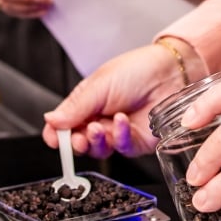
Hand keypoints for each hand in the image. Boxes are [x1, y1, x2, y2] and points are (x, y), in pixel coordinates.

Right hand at [42, 42, 193, 157]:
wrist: (170, 72)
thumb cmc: (136, 70)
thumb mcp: (99, 85)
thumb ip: (75, 107)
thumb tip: (50, 120)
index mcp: (86, 104)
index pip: (64, 125)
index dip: (57, 135)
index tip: (54, 139)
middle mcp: (100, 120)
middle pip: (79, 142)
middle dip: (76, 143)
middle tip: (77, 138)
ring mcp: (117, 132)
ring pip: (99, 149)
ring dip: (95, 141)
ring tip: (98, 127)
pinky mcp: (136, 141)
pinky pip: (121, 148)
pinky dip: (119, 136)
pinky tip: (121, 121)